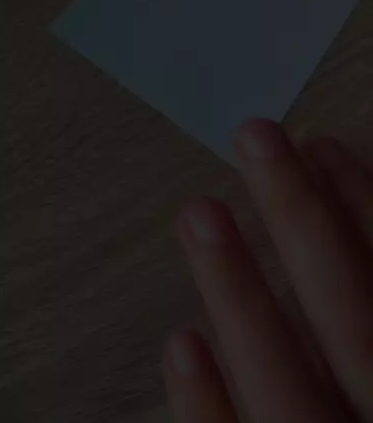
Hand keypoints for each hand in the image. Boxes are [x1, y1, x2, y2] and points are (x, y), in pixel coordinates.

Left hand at [163, 120, 372, 421]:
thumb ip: (365, 292)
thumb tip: (346, 202)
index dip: (363, 207)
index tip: (319, 147)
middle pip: (350, 317)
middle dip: (303, 221)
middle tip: (255, 138)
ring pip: (286, 385)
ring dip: (240, 292)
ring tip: (199, 212)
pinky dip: (207, 406)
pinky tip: (179, 340)